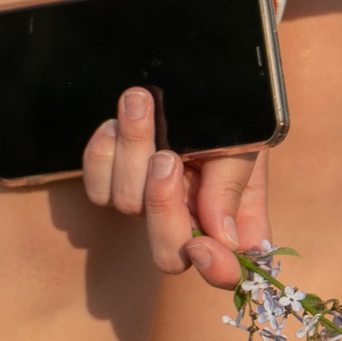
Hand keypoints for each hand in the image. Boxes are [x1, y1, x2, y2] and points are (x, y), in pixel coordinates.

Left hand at [81, 84, 269, 287]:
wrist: (198, 70)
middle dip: (163, 208)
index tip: (201, 243)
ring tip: (141, 102)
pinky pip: (96, 185)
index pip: (227, 270)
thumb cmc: (227, 108)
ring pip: (127, 206)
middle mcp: (188, 217)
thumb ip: (234, 186)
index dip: (216, 270)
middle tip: (166, 158)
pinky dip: (103, 151)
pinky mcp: (113, 182)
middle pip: (168, 255)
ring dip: (133, 150)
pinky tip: (117, 120)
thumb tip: (224, 238)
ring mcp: (148, 202)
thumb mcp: (244, 139)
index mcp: (231, 216)